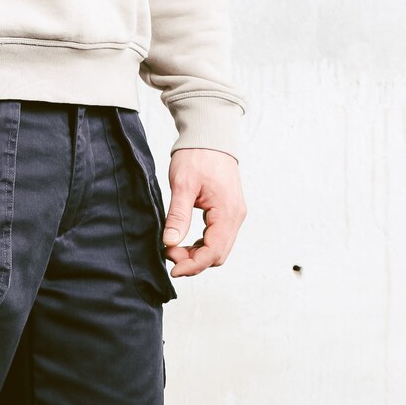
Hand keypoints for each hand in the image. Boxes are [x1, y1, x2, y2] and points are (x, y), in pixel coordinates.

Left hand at [161, 148, 245, 277]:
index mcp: (227, 212)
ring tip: (174, 247)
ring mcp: (233, 215)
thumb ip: (178, 216)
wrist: (210, 136)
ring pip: (217, 249)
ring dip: (196, 255)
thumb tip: (170, 242)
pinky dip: (200, 245)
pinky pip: (216, 238)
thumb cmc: (198, 155)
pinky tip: (184, 242)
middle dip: (193, 262)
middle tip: (169, 253)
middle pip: (217, 255)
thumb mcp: (182, 185)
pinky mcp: (227, 213)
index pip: (213, 252)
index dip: (192, 265)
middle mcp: (235, 217)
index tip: (172, 268)